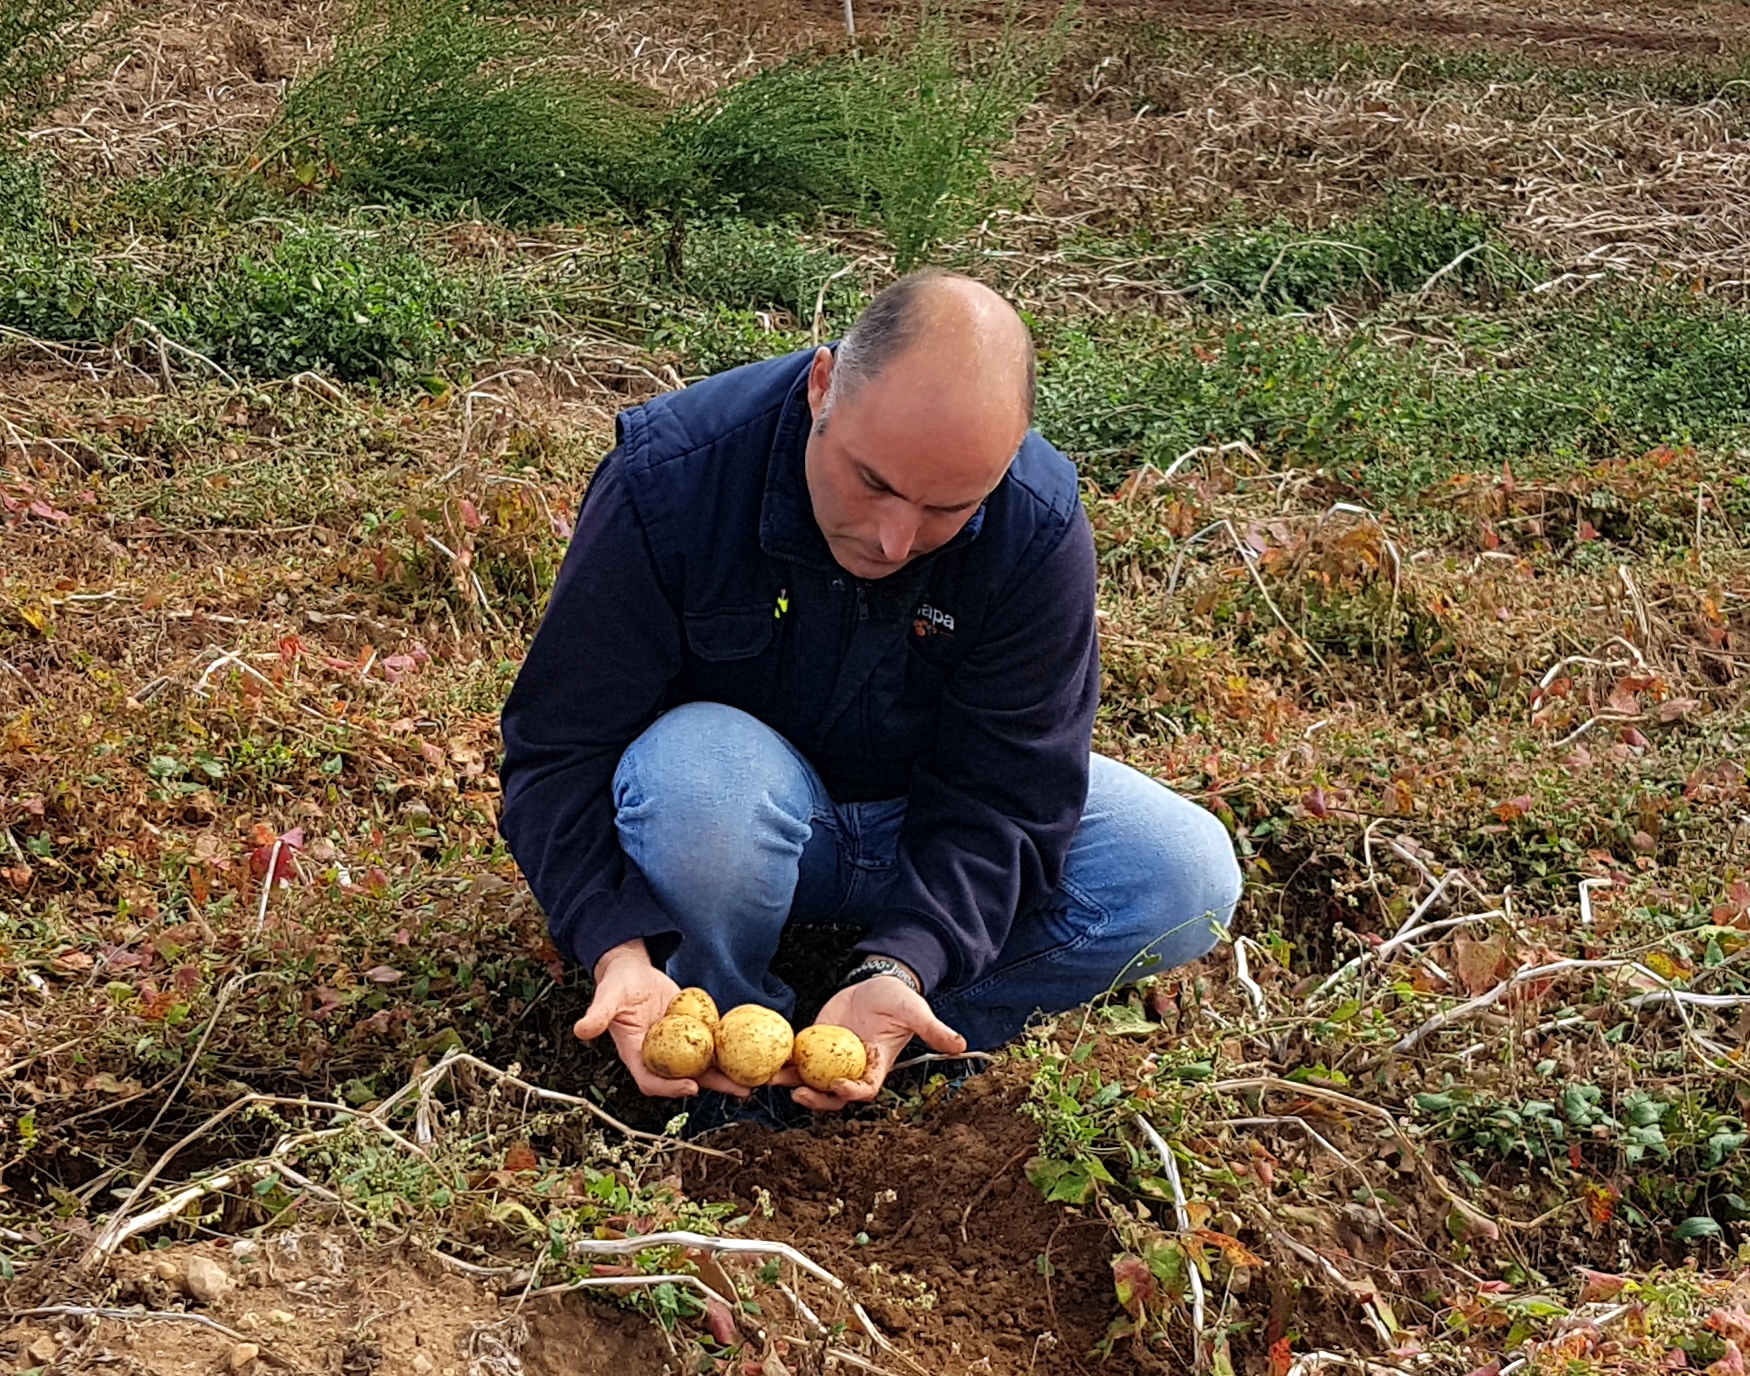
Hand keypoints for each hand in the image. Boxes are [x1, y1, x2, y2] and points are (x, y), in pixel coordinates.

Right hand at [573, 940, 748, 1098]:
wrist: (631, 970)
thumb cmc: (616, 983)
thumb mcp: (607, 996)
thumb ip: (598, 1014)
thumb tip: (581, 1029)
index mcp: (636, 1054)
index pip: (652, 1080)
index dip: (670, 1088)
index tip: (691, 1087)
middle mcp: (659, 1055)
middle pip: (687, 1078)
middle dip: (715, 1087)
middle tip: (742, 1092)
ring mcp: (678, 1045)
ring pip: (706, 1065)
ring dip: (730, 1073)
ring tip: (756, 1080)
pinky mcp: (693, 1031)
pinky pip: (713, 1043)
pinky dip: (732, 1049)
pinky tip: (754, 1052)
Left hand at [772, 968, 965, 1111]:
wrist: (878, 982)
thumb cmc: (899, 998)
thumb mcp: (916, 1012)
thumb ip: (933, 1029)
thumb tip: (960, 1044)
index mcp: (876, 1065)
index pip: (865, 1089)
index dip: (851, 1092)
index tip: (838, 1086)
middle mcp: (852, 1067)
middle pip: (832, 1094)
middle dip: (815, 1099)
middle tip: (796, 1094)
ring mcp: (831, 1057)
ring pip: (810, 1080)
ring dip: (791, 1083)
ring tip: (769, 1080)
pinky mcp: (815, 1042)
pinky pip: (797, 1057)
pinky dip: (783, 1061)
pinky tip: (765, 1059)